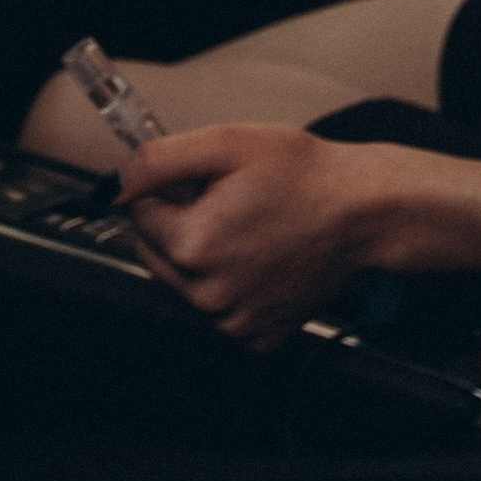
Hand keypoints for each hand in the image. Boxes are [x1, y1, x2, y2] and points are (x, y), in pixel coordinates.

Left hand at [117, 123, 393, 349]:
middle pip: (157, 253)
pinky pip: (220, 309)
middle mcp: (208, 293)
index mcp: (193, 245)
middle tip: (226, 203)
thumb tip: (119, 183)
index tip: (198, 183)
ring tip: (248, 229)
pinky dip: (231, 286)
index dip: (166, 191)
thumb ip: (159, 161)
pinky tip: (260, 259)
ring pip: (185, 284)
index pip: (139, 214)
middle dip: (180, 226)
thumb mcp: (226, 144)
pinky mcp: (257, 336)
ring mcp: (233, 321)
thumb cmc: (304, 177)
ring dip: (203, 258)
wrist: (361, 213)